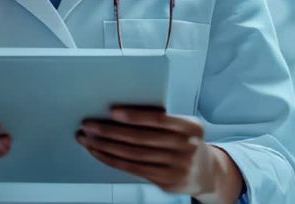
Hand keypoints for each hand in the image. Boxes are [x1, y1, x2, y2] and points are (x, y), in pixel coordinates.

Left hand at [76, 105, 232, 198]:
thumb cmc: (186, 142)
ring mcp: (177, 167)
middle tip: (89, 125)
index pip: (158, 120)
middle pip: (141, 139)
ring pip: (133, 155)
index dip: (134, 116)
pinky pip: (133, 169)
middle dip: (110, 131)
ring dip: (106, 147)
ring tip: (88, 139)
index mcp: (191, 127)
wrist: (207, 172)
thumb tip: (120, 112)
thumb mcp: (184, 127)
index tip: (112, 111)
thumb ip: (162, 121)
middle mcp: (186, 147)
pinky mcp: (166, 182)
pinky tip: (100, 153)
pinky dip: (113, 160)